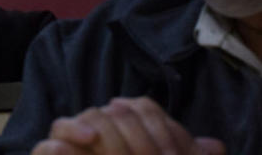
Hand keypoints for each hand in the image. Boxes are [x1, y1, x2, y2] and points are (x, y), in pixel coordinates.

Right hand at [31, 97, 224, 154]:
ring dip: (86, 125)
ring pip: (67, 123)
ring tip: (101, 139)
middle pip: (103, 115)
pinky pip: (45, 148)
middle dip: (125, 131)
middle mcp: (93, 141)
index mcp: (120, 139)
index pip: (135, 111)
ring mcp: (70, 153)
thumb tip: (216, 146)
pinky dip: (60, 143)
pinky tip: (81, 143)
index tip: (173, 153)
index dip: (155, 123)